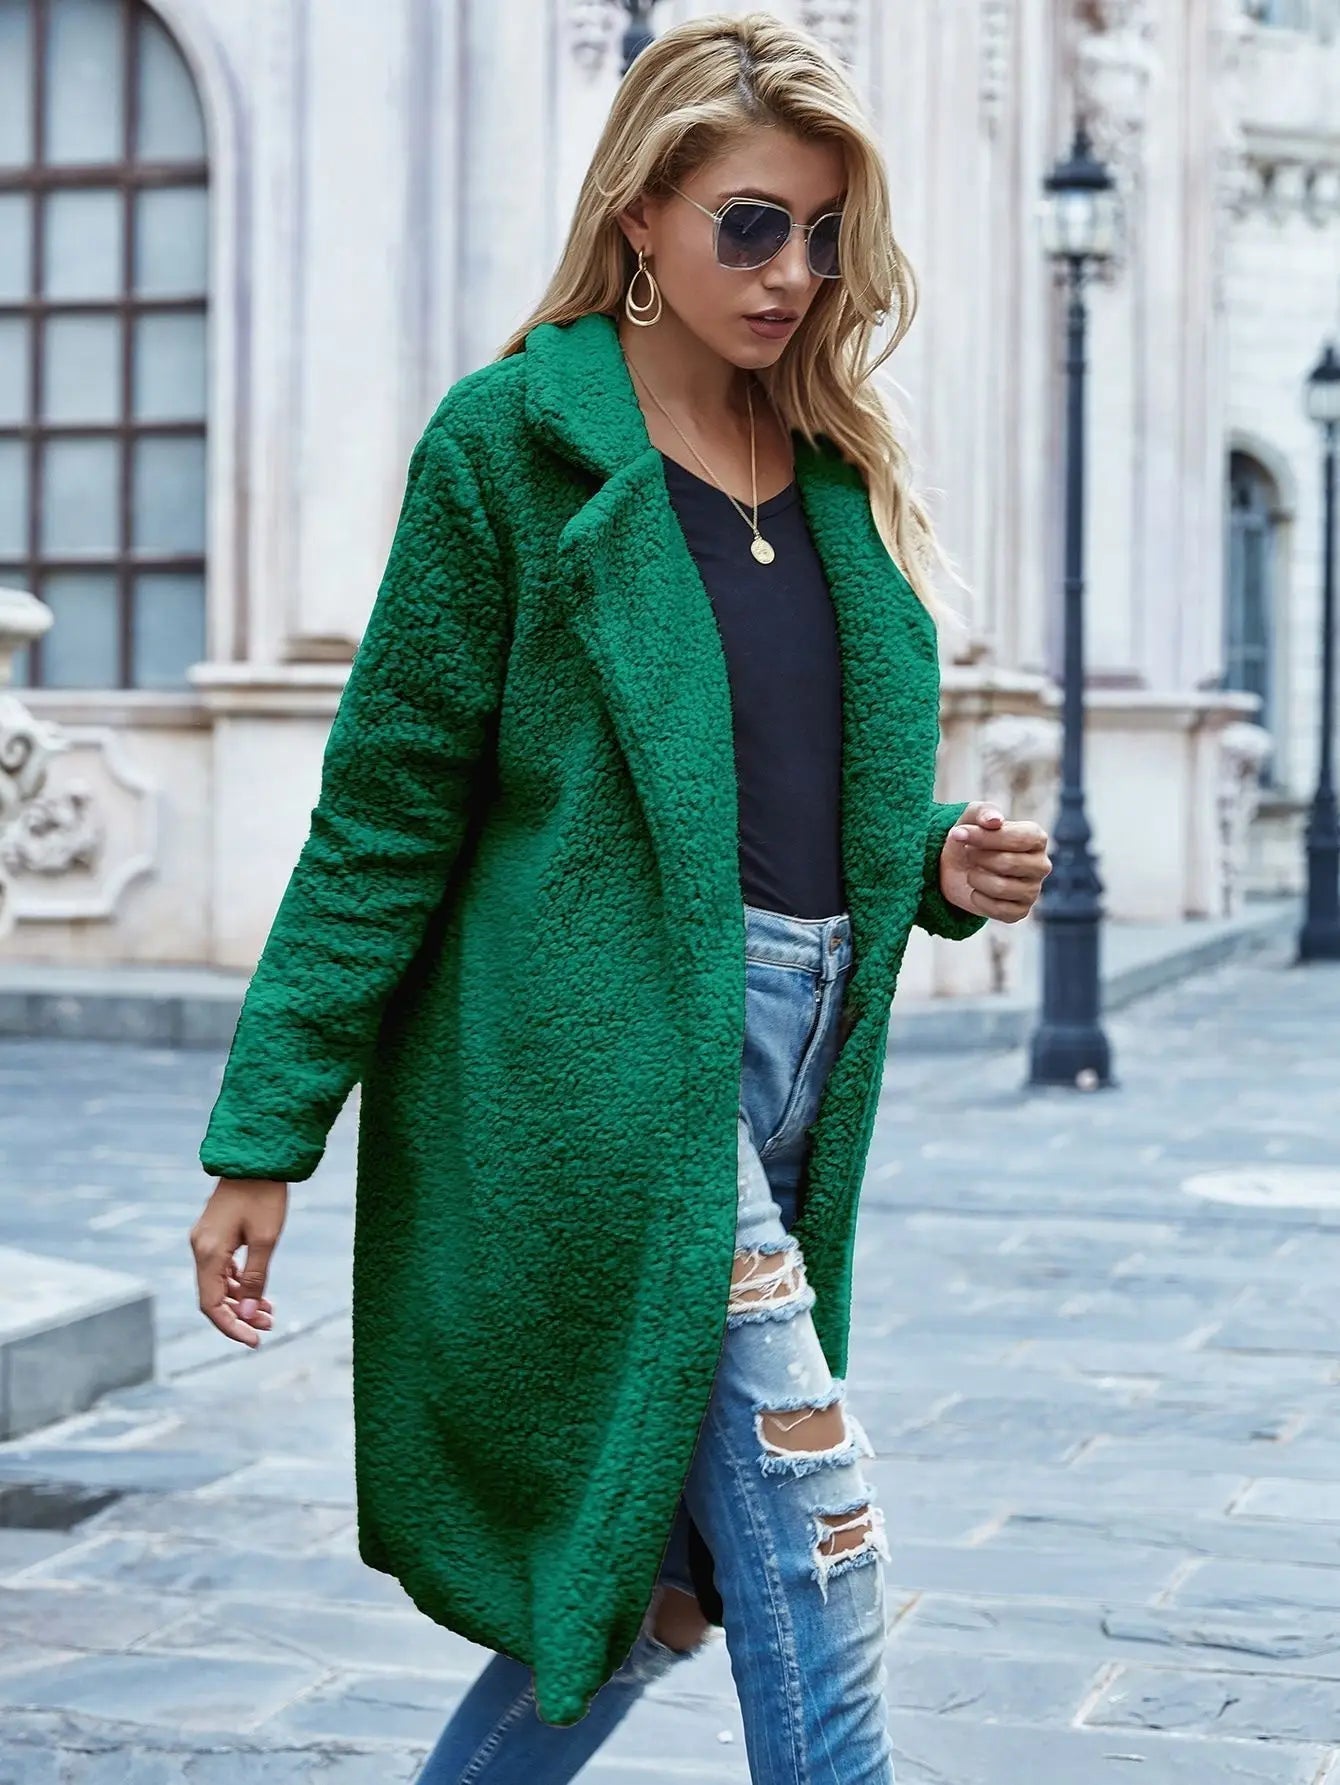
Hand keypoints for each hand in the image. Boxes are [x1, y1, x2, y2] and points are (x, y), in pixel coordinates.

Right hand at [189, 1177, 287, 1346]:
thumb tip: (246, 1316)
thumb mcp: (266, 1240)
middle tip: (269, 1325)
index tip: (255, 1340)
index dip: (231, 1327)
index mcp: (208, 1252)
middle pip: (213, 1297)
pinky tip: (258, 1291)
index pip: (211, 1305)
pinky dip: (238, 1283)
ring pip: (218, 1283)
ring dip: (240, 1300)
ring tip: (269, 1311)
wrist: (257, 1157)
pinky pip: (221, 1268)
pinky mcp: (214, 1233)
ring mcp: (204, 1240)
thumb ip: (255, 1280)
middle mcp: (200, 1248)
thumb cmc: (264, 1195)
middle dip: (239, 1315)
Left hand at [939, 802, 1051, 924]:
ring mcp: (1033, 890)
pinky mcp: (1020, 911)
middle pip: (1008, 864)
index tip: (959, 833)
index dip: (985, 837)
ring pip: (1001, 888)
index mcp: (1036, 838)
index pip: (1019, 839)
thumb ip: (982, 812)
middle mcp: (1041, 865)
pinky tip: (976, 890)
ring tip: (972, 871)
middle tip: (968, 854)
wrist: (957, 868)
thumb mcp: (972, 817)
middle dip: (978, 858)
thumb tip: (995, 820)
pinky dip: (978, 899)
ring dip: (976, 878)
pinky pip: (998, 910)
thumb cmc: (971, 838)